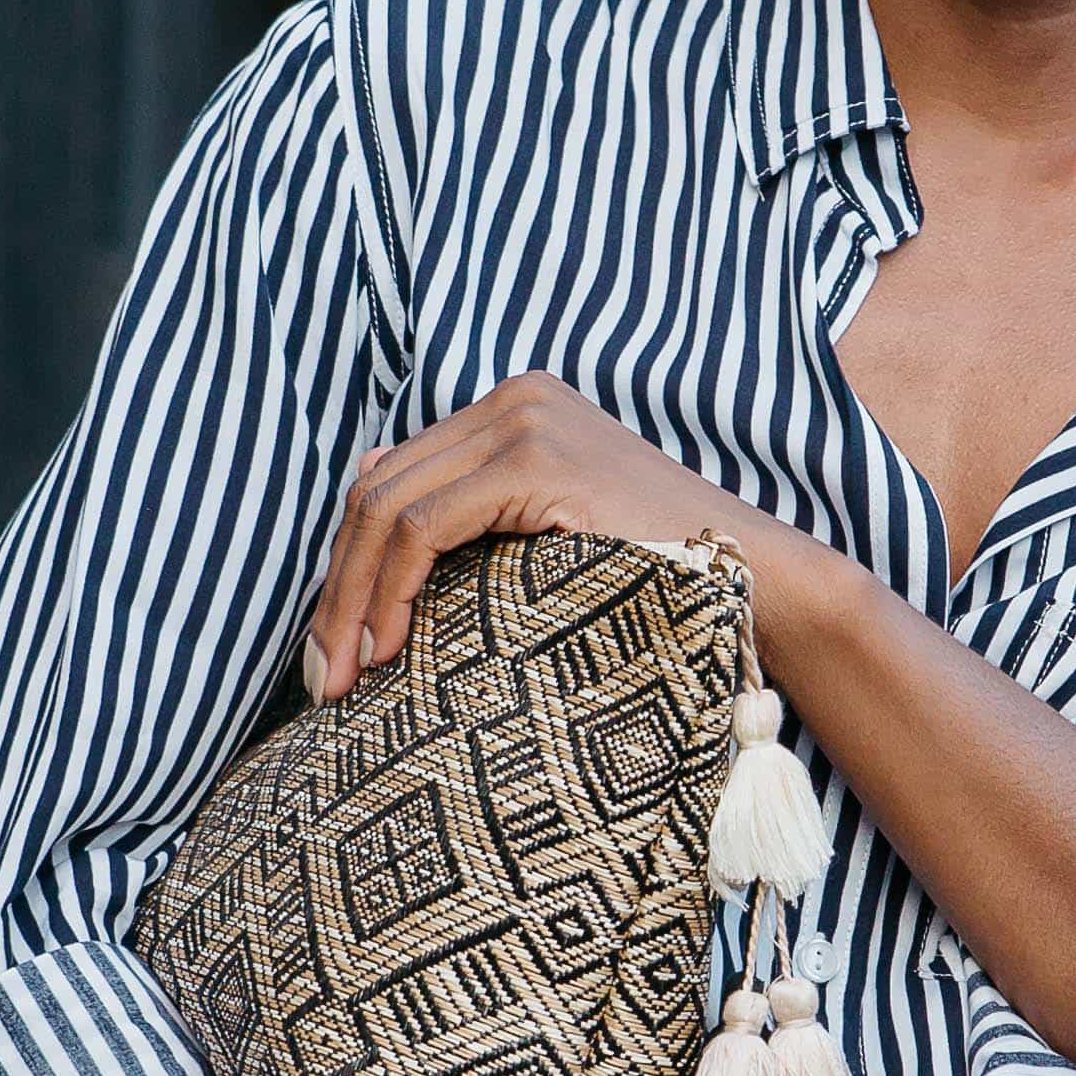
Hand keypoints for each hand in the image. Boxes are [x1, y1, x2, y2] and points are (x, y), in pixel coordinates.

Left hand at [303, 374, 813, 701]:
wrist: (755, 580)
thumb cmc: (654, 580)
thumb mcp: (545, 538)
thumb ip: (470, 510)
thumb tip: (369, 481)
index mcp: (513, 408)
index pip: (391, 480)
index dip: (347, 567)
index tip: (333, 649)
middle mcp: (513, 399)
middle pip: (376, 491)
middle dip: (337, 589)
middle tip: (320, 675)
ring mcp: (524, 421)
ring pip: (385, 508)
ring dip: (351, 599)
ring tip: (343, 675)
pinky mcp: (533, 459)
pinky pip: (422, 526)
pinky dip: (389, 590)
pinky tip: (388, 645)